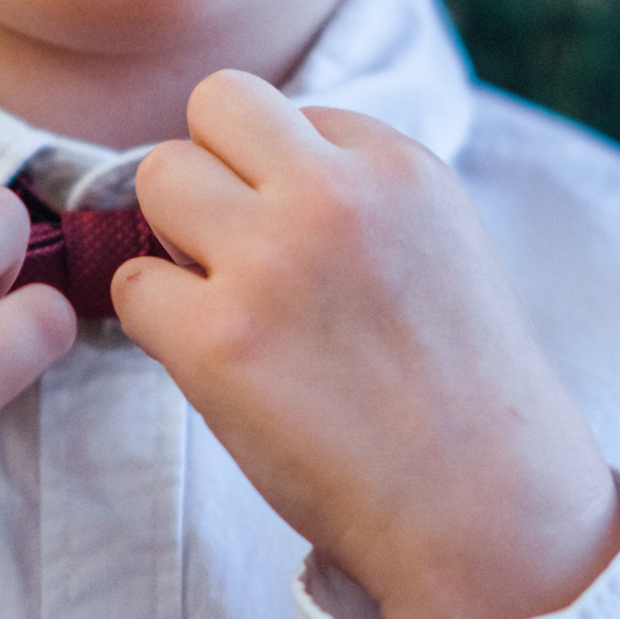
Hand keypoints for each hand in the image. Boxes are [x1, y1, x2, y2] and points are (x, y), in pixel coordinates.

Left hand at [118, 74, 619, 618]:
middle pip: (213, 106)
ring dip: (173, 236)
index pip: (293, 112)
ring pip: (156, 176)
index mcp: (400, 166)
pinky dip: (155, 322)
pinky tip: (212, 362)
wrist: (487, 512)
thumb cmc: (465, 398)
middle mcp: (334, 193)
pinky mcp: (216, 339)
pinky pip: (131, 285)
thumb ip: (363, 199)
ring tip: (223, 303)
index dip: (282, 177)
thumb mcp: (444, 251)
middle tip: (236, 252)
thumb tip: (253, 180)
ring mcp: (270, 260)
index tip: (309, 246)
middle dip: (213, 171)